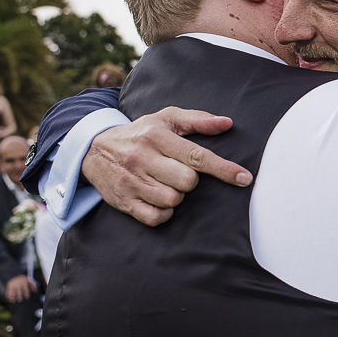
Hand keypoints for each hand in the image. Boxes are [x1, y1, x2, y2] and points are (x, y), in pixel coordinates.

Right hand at [4, 274, 36, 303]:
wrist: (16, 275)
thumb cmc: (24, 280)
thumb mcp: (30, 281)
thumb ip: (33, 286)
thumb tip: (35, 291)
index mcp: (24, 283)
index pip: (25, 288)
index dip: (26, 293)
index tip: (26, 297)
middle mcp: (18, 284)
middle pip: (18, 290)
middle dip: (19, 295)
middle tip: (20, 300)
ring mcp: (13, 284)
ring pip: (12, 291)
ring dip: (12, 296)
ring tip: (13, 301)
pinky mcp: (9, 285)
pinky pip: (8, 290)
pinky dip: (8, 295)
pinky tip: (9, 299)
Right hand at [82, 108, 253, 226]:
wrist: (93, 149)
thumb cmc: (140, 134)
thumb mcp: (165, 119)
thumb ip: (198, 120)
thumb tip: (227, 123)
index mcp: (157, 137)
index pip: (196, 156)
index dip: (223, 169)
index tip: (244, 178)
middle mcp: (142, 159)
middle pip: (187, 181)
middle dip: (190, 180)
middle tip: (178, 172)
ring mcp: (132, 182)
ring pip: (173, 200)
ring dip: (177, 195)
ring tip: (166, 183)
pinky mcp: (124, 202)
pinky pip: (156, 217)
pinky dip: (163, 212)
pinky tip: (159, 199)